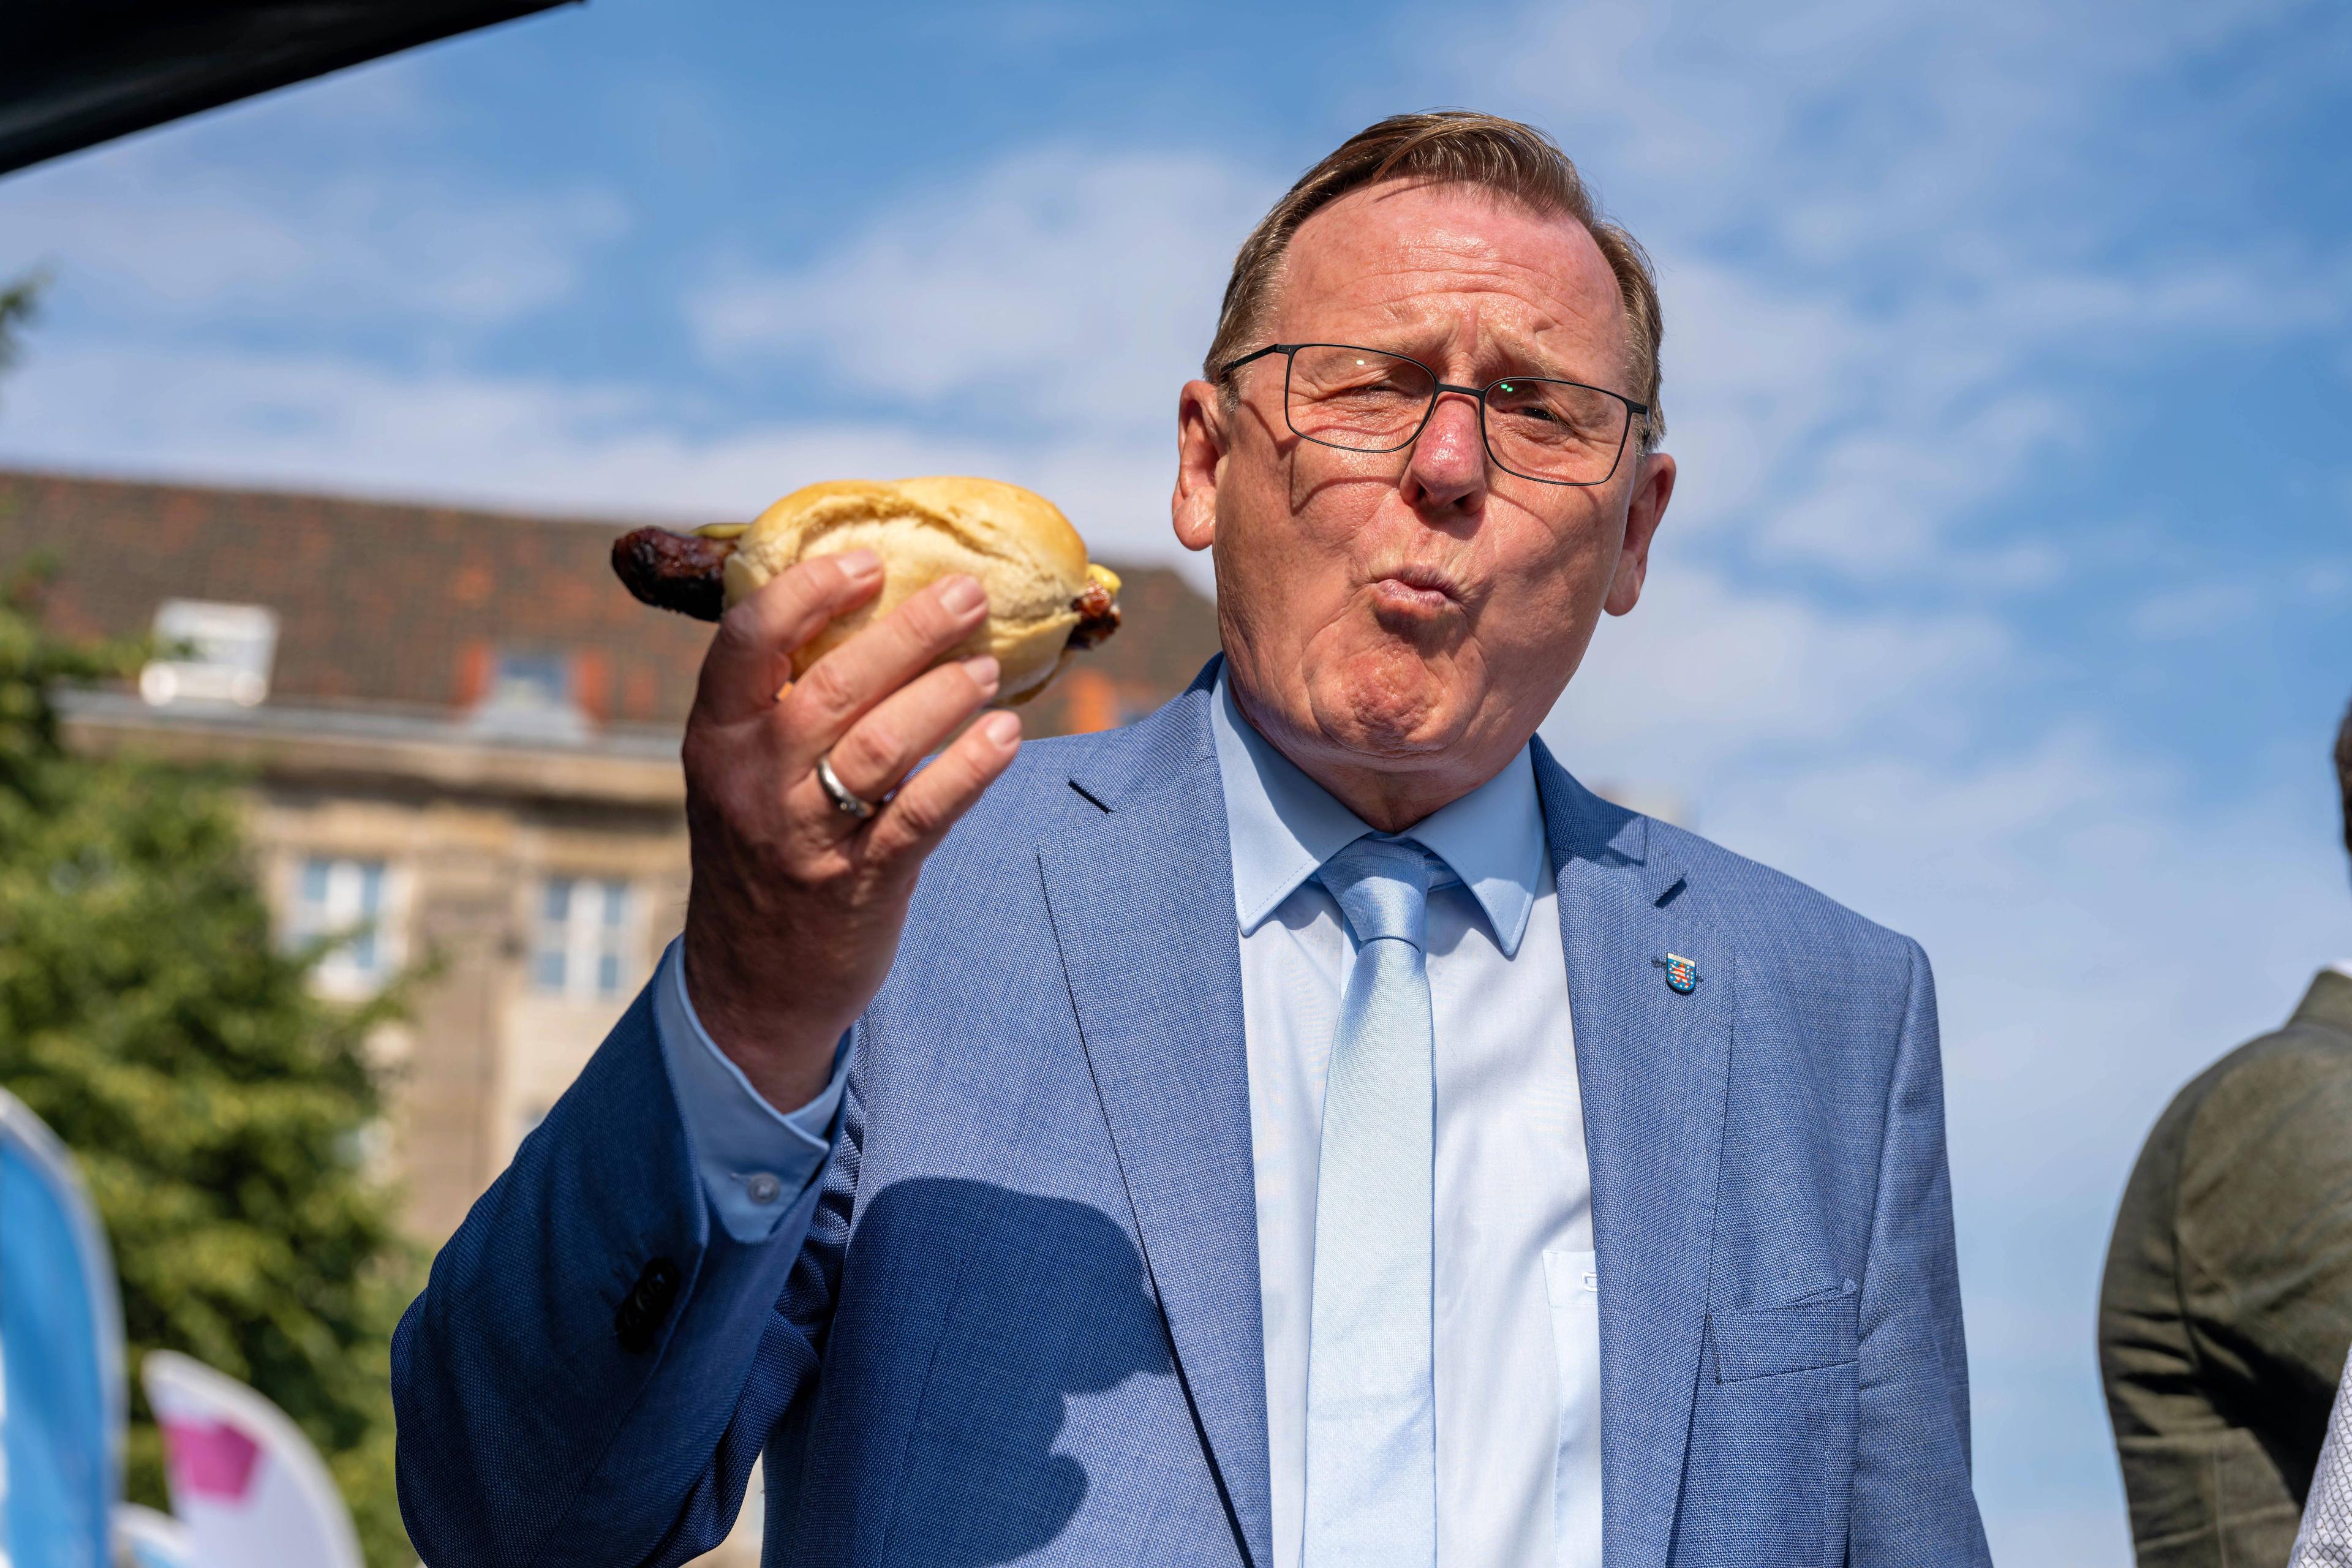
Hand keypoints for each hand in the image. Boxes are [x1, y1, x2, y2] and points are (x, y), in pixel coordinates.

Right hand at [678, 549, 1021, 1108]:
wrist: (752, 983)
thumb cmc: (762, 853)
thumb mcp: (743, 775)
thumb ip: (783, 705)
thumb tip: (868, 612)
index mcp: (717, 738)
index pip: (746, 642)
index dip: (808, 591)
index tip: (868, 561)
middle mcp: (754, 781)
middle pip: (834, 683)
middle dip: (909, 630)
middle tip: (967, 593)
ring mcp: (805, 834)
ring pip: (883, 744)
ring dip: (947, 695)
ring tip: (991, 666)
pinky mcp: (859, 882)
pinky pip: (922, 814)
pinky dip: (969, 769)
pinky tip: (1006, 737)